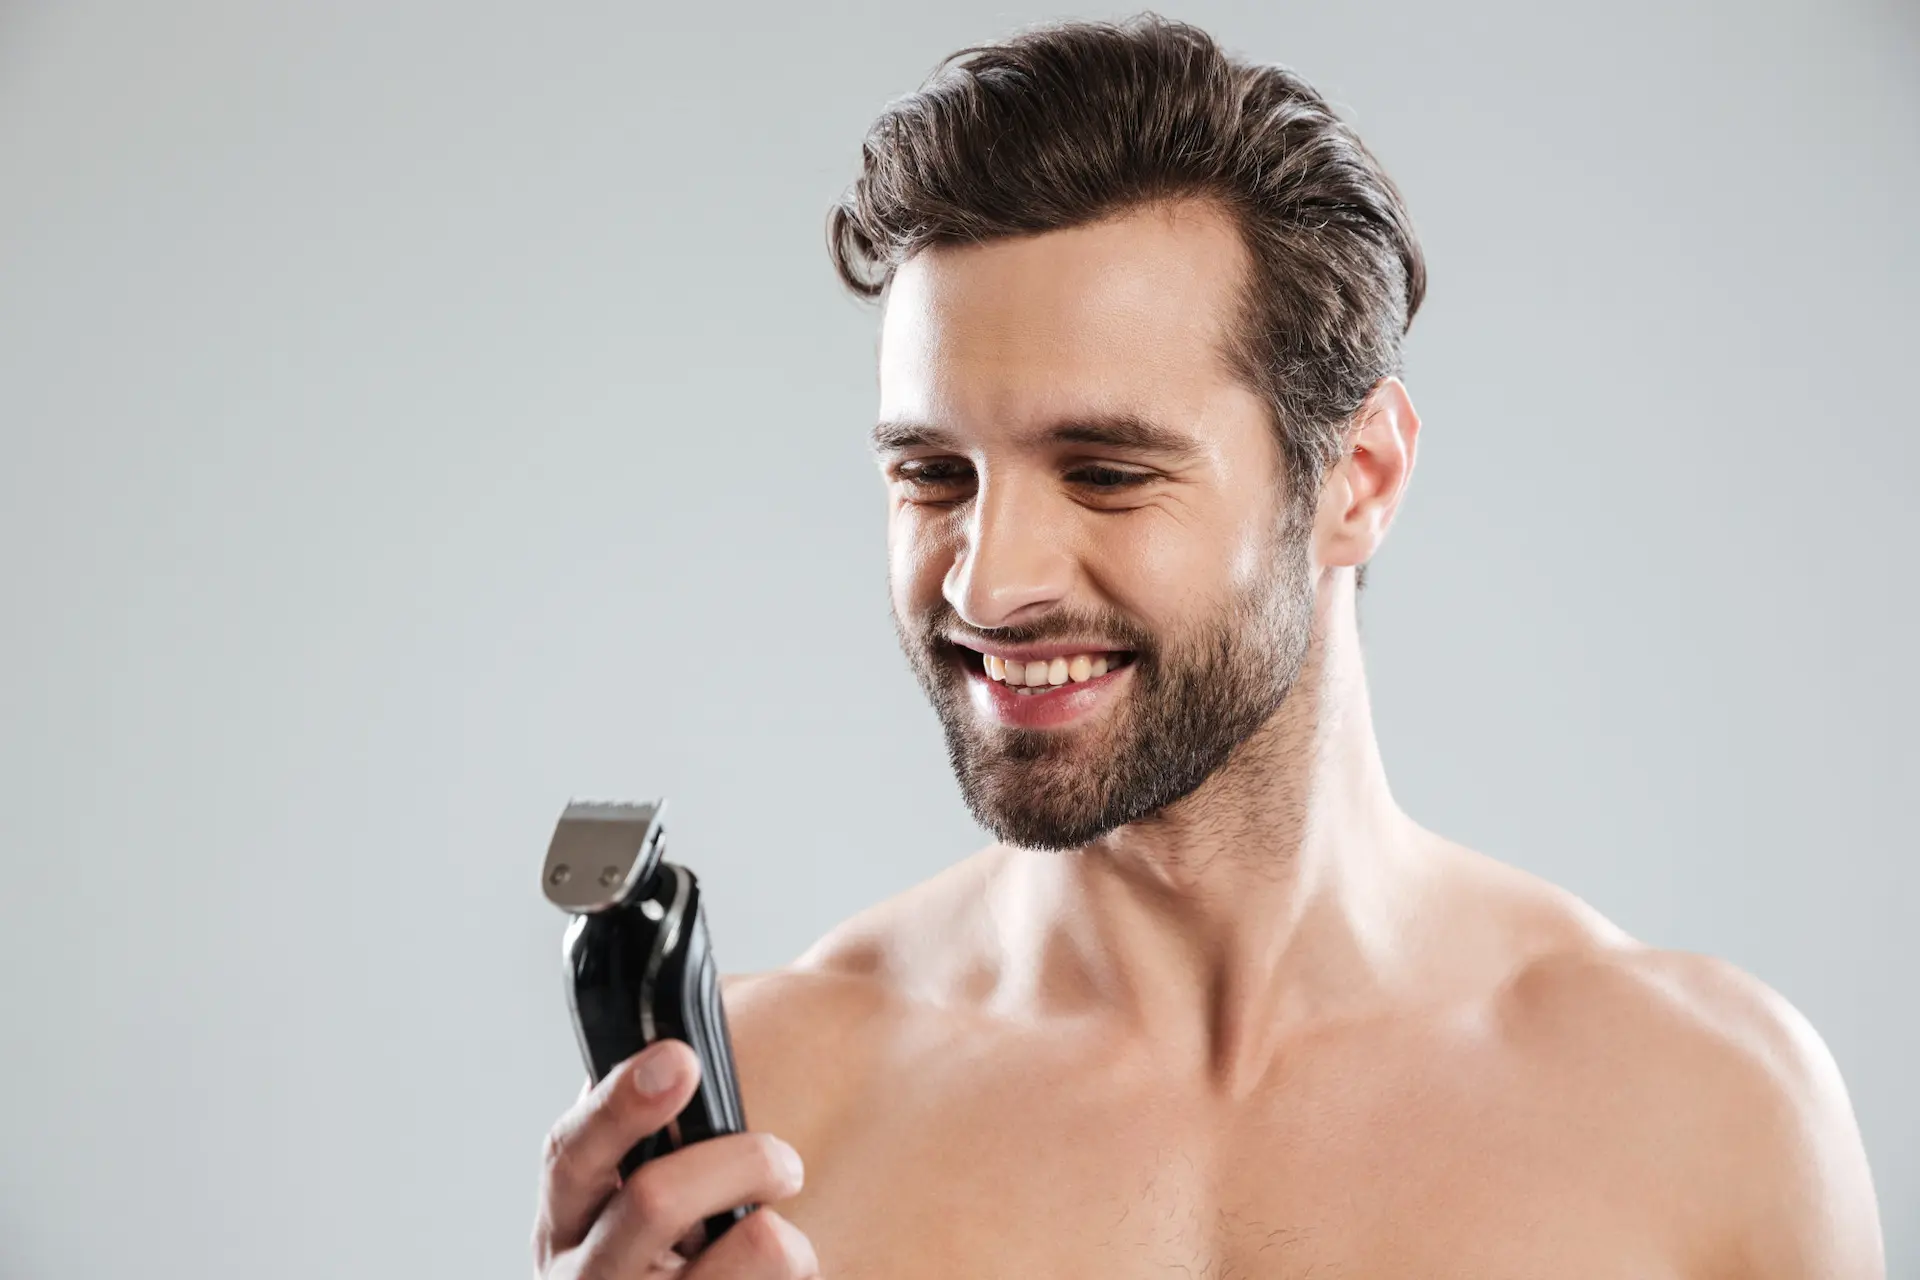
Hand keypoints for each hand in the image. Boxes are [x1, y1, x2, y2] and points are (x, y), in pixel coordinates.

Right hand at [533, 1039, 819, 1276]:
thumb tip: (695, 1031)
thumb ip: (665, 1100)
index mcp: (568, 1213)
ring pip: (712, 1276)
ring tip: (790, 1240)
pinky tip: (790, 1269)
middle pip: (650, 1204)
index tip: (684, 1060)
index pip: (572, 1150)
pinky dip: (788, 1276)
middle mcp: (583, 1276)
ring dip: (771, 1247)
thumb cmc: (698, 1216)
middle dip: (732, 1166)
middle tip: (783, 1161)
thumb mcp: (664, 1159)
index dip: (623, 1101)